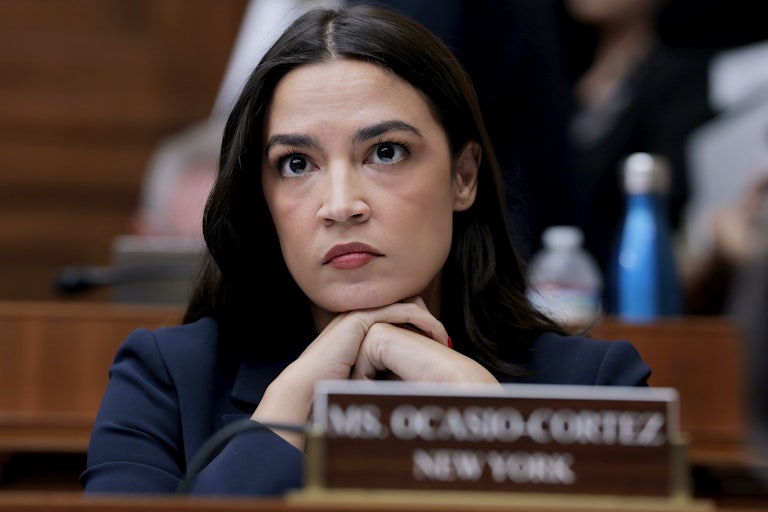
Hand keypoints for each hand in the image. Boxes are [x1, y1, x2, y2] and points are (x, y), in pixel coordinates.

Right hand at [252, 299, 497, 447]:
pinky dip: (421, 319)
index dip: (421, 325)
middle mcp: (359, 317)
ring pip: (405, 305)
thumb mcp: (366, 377)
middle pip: (404, 305)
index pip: (398, 315)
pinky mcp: (361, 317)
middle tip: (445, 339)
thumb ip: (382, 371)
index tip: (440, 344)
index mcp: (361, 328)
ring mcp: (358, 314)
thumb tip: (405, 384)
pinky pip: (400, 310)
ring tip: (443, 336)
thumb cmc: (332, 390)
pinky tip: (434, 333)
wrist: (308, 389)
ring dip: (428, 319)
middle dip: (427, 320)